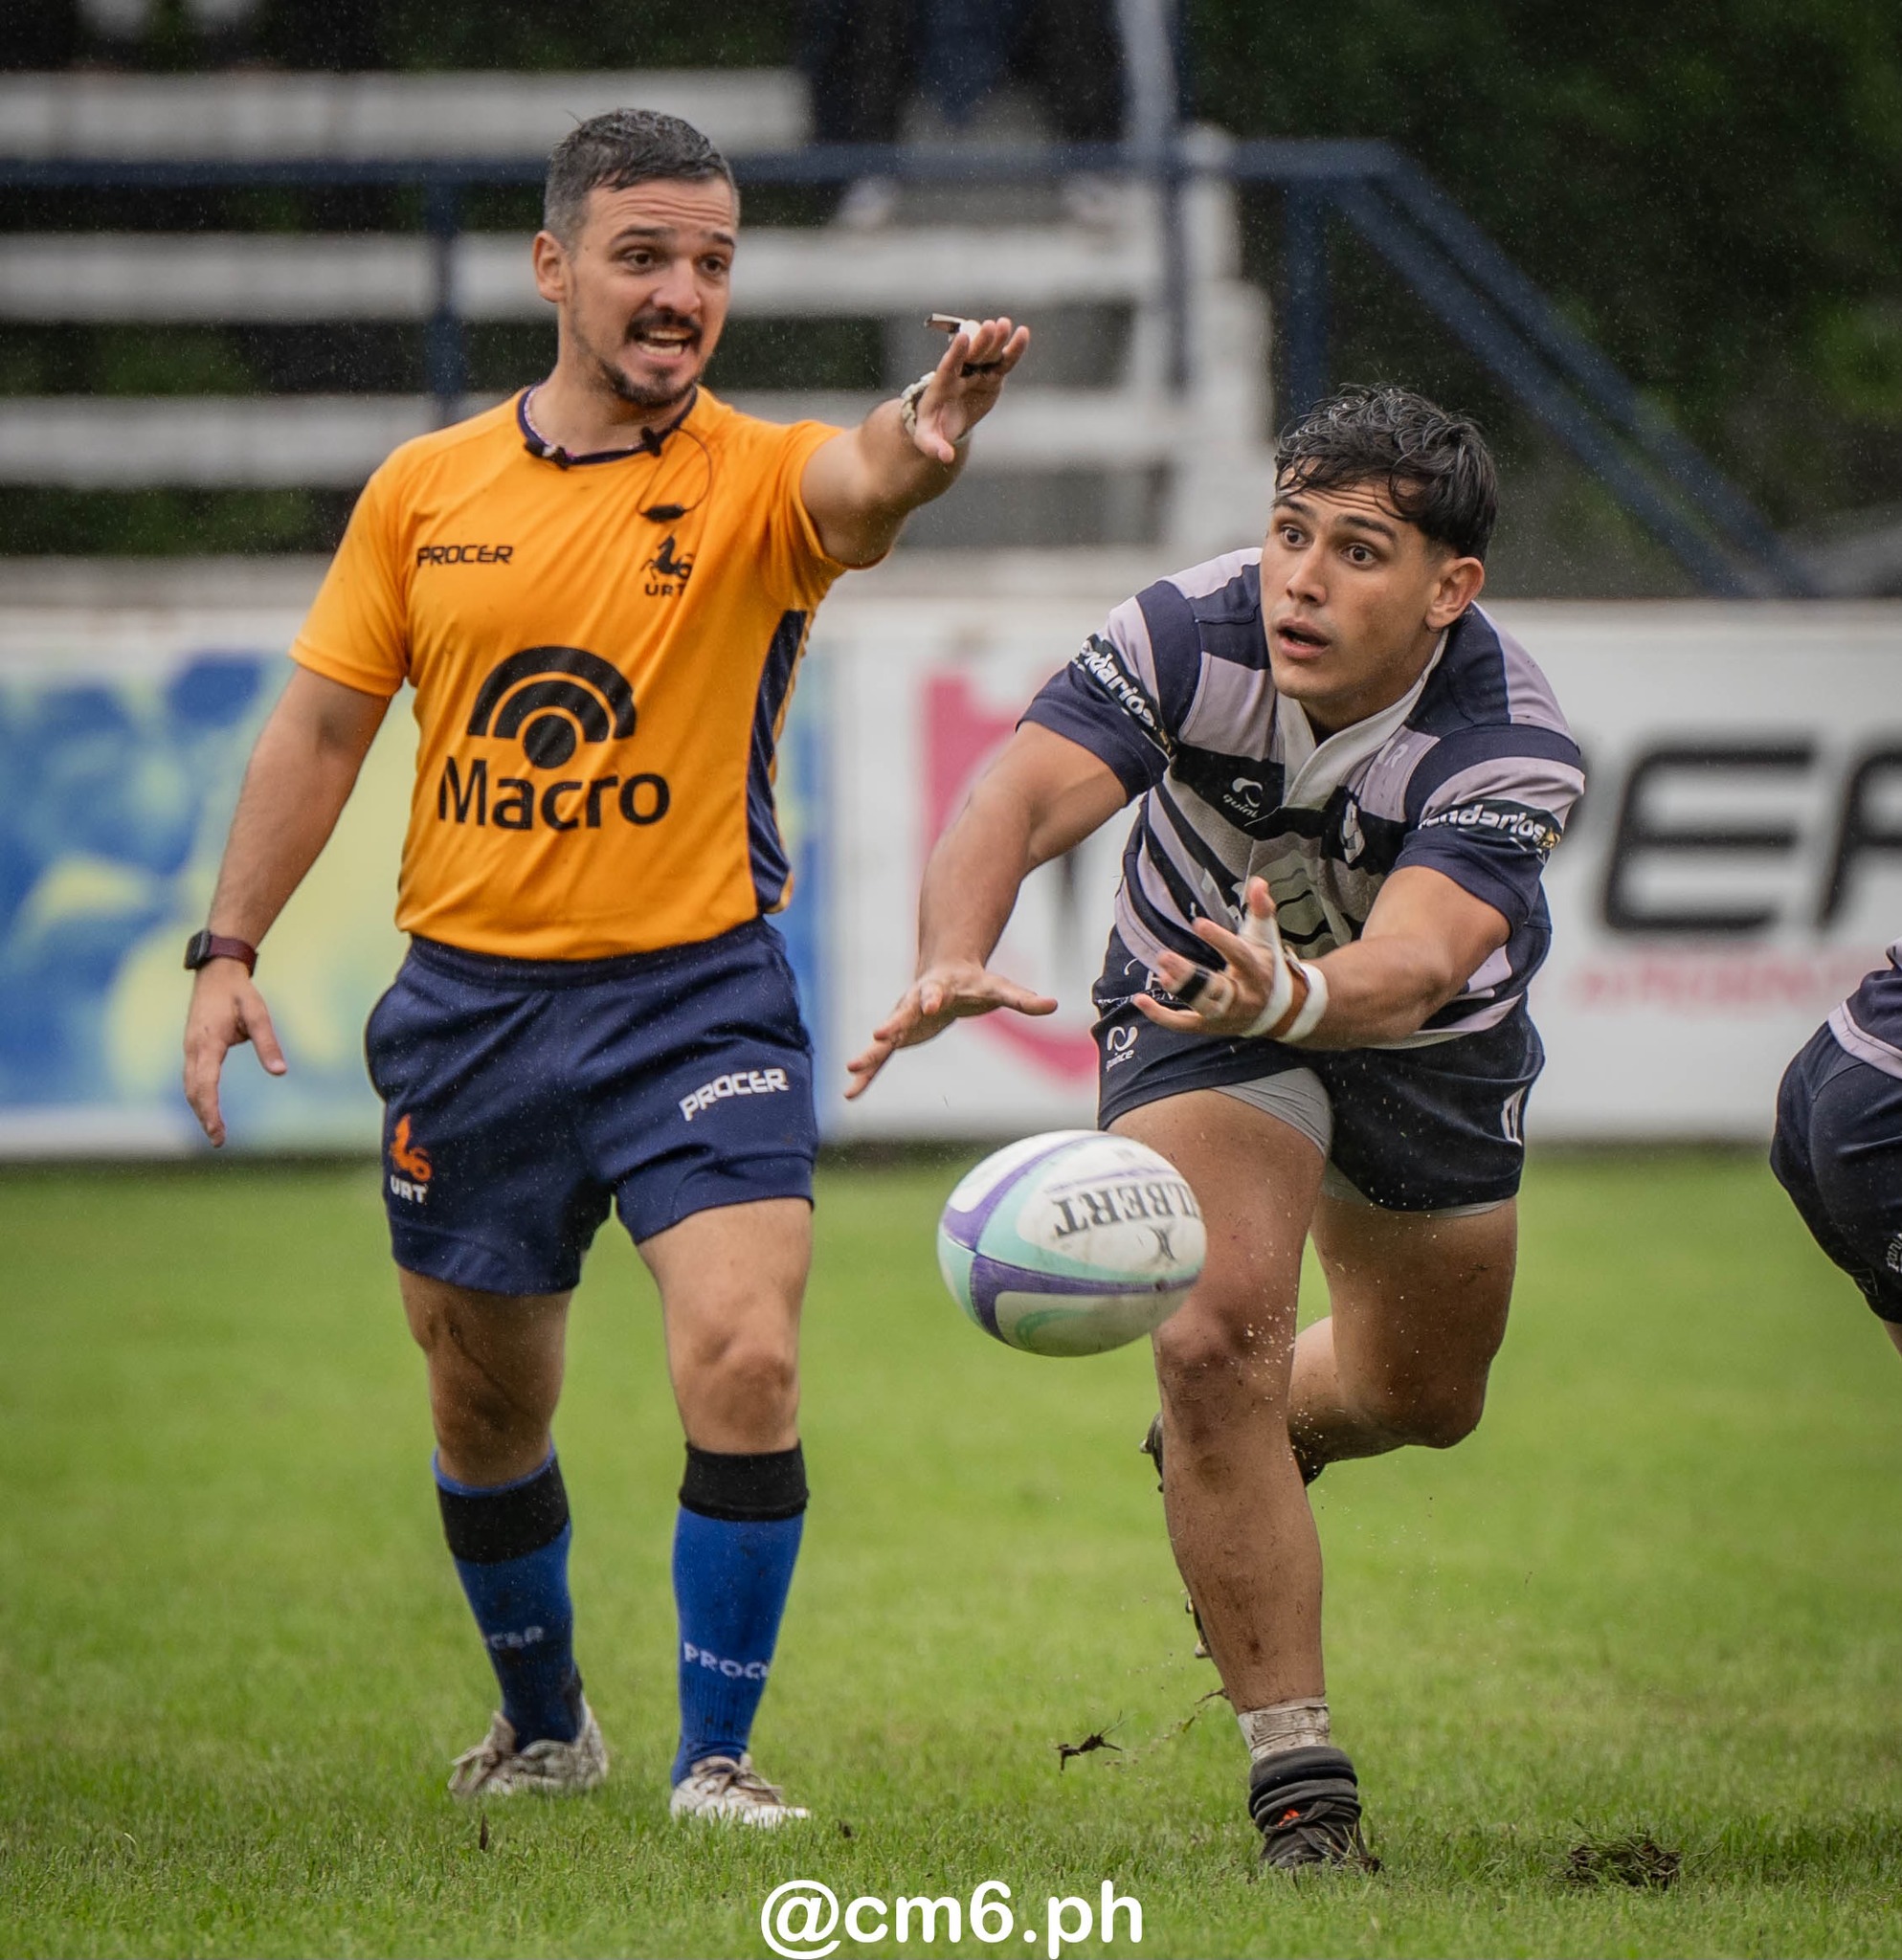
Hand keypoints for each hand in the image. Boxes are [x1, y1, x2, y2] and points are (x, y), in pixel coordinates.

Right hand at [183, 960, 286, 1146]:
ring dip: (200, 1109)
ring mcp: (190, 1048)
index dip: (210, 1110)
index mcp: (207, 1042)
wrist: (216, 972)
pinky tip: (207, 1109)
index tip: (217, 1132)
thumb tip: (280, 1072)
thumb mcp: (259, 1014)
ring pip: (190, 1086)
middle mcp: (193, 1048)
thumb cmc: (239, 993)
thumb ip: (268, 1043)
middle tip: (218, 1141)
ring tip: (215, 1132)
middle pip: (194, 1090)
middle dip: (204, 1116)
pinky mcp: (193, 1048)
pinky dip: (198, 1096)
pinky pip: (193, 1077)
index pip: (206, 1084)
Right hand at [844, 959, 1056, 1098]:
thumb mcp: (1000, 989)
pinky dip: (866, 1075)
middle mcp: (913, 1003)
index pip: (936, 992)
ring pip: (883, 1039)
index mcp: (939, 989)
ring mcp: (901, 1020)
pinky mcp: (897, 1037)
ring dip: (869, 1053)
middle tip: (878, 1034)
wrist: (944, 972)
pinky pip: (879, 1058)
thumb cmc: (974, 983)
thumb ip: (1023, 999)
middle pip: (901, 1013)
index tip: (932, 1005)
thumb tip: (1053, 1004)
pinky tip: (851, 1093)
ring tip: (852, 1069)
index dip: (934, 998)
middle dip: (890, 1024)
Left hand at [909, 316, 1030, 463]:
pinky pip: (1003, 362)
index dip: (955, 353)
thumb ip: (934, 446)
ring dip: (996, 340)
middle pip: (970, 355)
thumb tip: (945, 458)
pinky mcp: (991, 376)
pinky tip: (1023, 333)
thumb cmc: (932, 428)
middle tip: (990, 326)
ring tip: (1005, 324)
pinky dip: (1013, 350)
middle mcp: (959, 373)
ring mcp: (976, 372)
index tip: (961, 337)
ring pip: (987, 354)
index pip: (948, 366)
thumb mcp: (927, 439)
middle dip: (980, 342)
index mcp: (941, 385)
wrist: (944, 420)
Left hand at [1134, 877, 1316, 1039]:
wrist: (1277, 1011)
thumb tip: (1258, 882)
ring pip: (1202, 1007)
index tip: (1199, 924)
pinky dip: (1161, 1015)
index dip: (1220, 941)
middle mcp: (1242, 996)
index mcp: (1256, 971)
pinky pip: (1183, 1025)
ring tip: (1161, 971)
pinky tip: (1140, 1000)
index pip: (1239, 956)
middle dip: (1191, 976)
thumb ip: (1261, 909)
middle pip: (1216, 989)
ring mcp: (1225, 1014)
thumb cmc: (1265, 967)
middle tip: (1165, 956)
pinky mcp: (1208, 1025)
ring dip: (1180, 990)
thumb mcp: (1265, 937)